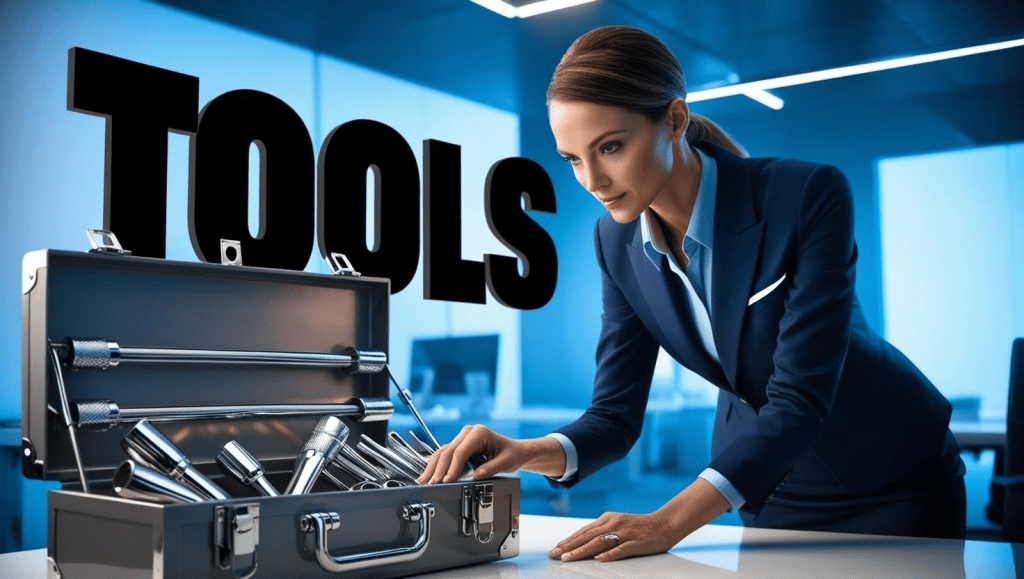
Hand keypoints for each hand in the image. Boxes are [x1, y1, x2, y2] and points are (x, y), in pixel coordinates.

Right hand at [417, 424, 527, 483]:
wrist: (515, 450)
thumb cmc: (512, 454)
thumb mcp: (506, 462)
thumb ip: (491, 469)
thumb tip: (475, 477)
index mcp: (479, 432)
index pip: (460, 451)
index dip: (452, 467)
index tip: (446, 481)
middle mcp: (468, 432)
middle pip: (448, 451)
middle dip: (439, 469)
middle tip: (432, 484)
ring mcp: (462, 438)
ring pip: (442, 452)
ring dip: (433, 468)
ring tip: (424, 482)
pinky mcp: (459, 446)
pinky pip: (445, 455)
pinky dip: (436, 466)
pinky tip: (429, 476)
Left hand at [548, 511, 680, 561]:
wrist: (665, 523)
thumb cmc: (640, 527)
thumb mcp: (617, 524)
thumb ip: (602, 531)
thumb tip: (582, 541)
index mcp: (608, 519)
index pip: (583, 531)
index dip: (568, 541)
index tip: (555, 549)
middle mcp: (614, 523)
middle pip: (587, 536)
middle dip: (569, 547)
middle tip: (555, 555)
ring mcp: (625, 533)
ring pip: (599, 542)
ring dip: (582, 551)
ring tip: (569, 558)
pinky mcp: (637, 542)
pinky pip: (622, 549)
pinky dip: (610, 554)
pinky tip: (599, 559)